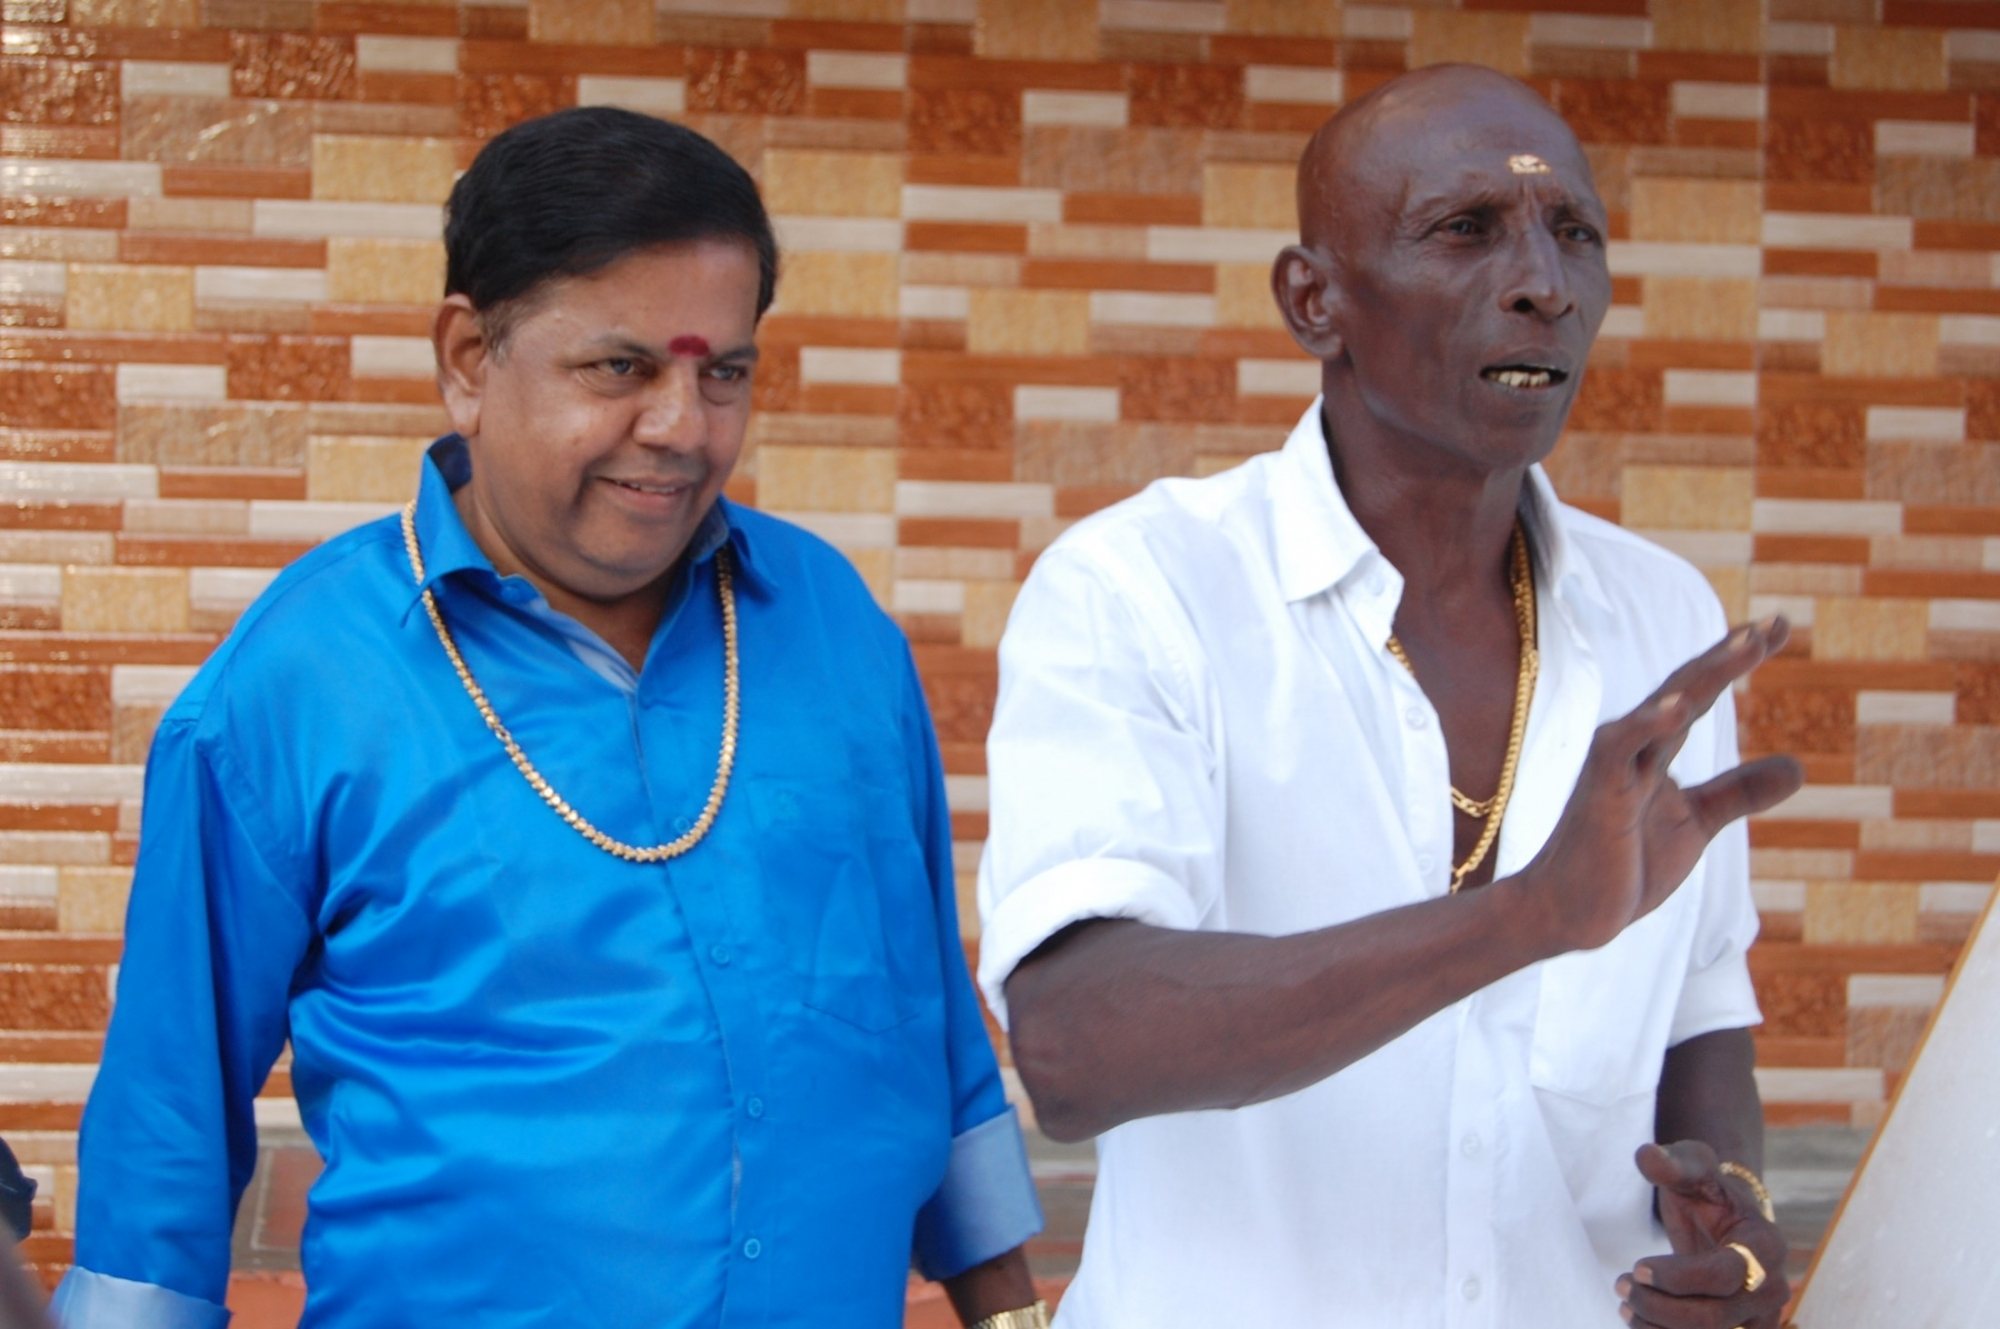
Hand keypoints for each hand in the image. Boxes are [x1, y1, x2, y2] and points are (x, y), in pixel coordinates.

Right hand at [1521, 618, 1801, 952]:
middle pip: (1687, 686)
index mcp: (1657, 749)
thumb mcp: (1698, 822)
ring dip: (1706, 674)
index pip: (1701, 691)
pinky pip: (1621, 750)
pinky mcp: (1600, 793)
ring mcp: (1616, 767)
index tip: (1777, 626)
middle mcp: (1637, 746)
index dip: (1738, 659)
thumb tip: (1798, 766)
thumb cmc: (1625, 864)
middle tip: (1774, 623)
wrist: (1574, 914)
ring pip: (1663, 706)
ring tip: (1746, 644)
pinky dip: (1647, 724)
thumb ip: (1741, 791)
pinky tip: (1677, 704)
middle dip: (1731, 654)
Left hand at [1616, 1141, 1788, 1328]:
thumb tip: (1646, 1155)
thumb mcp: (1692, 1168)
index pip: (1724, 1276)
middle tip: (1621, 1286)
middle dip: (1661, 1307)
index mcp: (1765, 1245)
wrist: (1728, 1219)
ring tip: (1625, 1305)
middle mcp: (1772, 1287)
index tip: (1637, 1267)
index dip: (1677, 1278)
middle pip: (1716, 1317)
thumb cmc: (1708, 1191)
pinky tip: (1640, 1323)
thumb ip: (1672, 1163)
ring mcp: (1762, 1317)